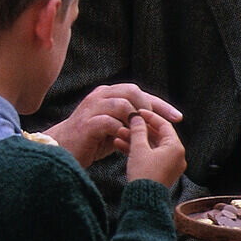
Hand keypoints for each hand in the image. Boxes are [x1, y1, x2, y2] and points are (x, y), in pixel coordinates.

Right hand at [45, 83, 181, 167]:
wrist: (62, 149)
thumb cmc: (90, 140)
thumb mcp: (115, 127)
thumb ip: (131, 122)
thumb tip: (156, 125)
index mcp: (108, 94)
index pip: (139, 93)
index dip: (161, 105)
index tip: (178, 117)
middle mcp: (100, 96)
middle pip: (132, 91)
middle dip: (150, 109)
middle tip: (159, 127)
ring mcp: (92, 107)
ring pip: (122, 104)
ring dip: (136, 121)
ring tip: (142, 137)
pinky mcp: (87, 123)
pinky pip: (110, 122)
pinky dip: (122, 132)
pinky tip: (125, 143)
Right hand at [124, 109, 185, 185]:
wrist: (144, 199)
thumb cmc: (144, 173)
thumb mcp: (139, 148)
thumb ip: (138, 130)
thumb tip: (136, 117)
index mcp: (176, 148)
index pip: (164, 125)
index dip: (149, 116)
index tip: (137, 112)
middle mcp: (176, 156)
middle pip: (158, 135)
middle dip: (140, 129)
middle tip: (127, 122)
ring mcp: (169, 165)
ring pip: (152, 146)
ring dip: (136, 139)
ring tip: (120, 134)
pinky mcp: (161, 172)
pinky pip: (150, 156)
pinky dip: (138, 150)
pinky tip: (121, 145)